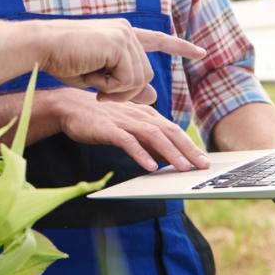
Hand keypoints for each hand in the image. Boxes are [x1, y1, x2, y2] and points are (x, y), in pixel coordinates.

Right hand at [34, 19, 204, 104]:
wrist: (41, 46)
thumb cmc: (62, 59)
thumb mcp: (99, 75)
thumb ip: (126, 83)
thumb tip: (153, 95)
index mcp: (122, 33)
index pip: (158, 39)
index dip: (180, 47)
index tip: (201, 52)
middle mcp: (127, 30)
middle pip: (145, 75)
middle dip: (124, 91)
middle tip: (99, 92)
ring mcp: (124, 35)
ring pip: (138, 80)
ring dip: (115, 90)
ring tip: (92, 80)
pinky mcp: (118, 44)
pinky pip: (127, 80)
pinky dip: (110, 88)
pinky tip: (93, 77)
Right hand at [53, 89, 210, 171]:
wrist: (69, 106)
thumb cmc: (100, 118)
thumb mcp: (127, 125)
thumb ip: (146, 137)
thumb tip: (167, 157)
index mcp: (145, 114)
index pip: (173, 129)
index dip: (190, 144)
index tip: (205, 160)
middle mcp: (138, 115)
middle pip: (169, 131)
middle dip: (188, 149)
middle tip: (203, 166)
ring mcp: (123, 121)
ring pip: (153, 136)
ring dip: (170, 152)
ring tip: (182, 167)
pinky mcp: (108, 128)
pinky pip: (127, 141)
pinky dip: (140, 153)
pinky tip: (150, 166)